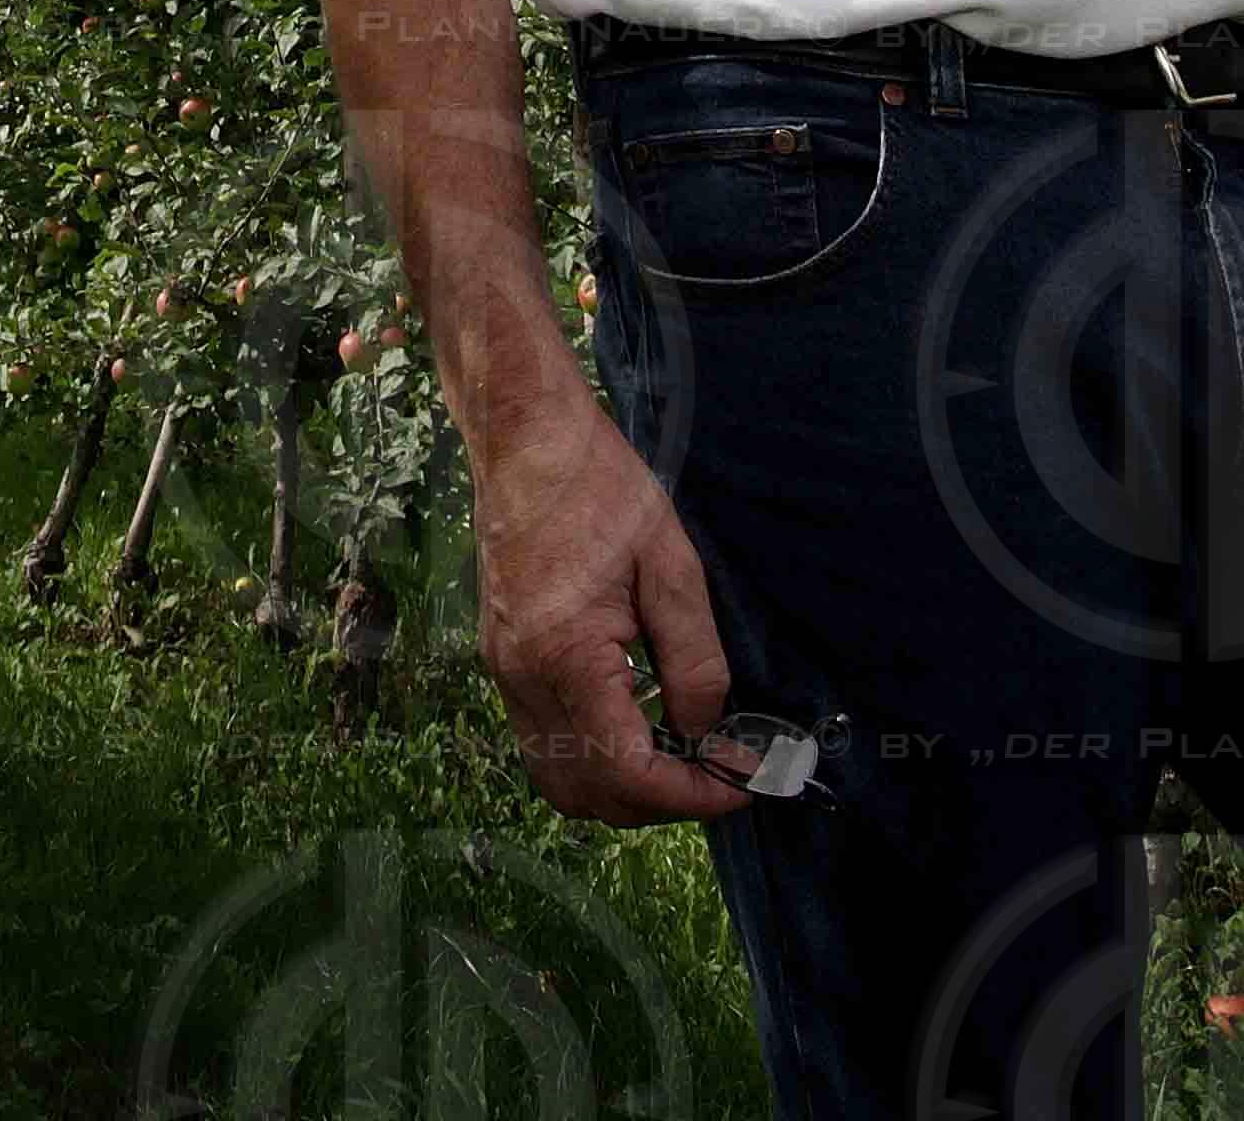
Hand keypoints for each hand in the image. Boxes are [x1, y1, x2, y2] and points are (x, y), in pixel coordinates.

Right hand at [471, 399, 751, 824]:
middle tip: (718, 773)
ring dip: (621, 789)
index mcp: (565, 654)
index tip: (742, 781)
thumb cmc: (601, 487)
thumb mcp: (672, 565)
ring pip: (557, 778)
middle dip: (659, 801)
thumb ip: (694, 659)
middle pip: (588, 793)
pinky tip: (637, 725)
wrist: (525, 441)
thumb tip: (704, 732)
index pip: (628, 771)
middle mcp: (522, 677)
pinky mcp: (501, 660)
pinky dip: (592, 758)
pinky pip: (543, 742)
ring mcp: (503, 672)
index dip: (691, 794)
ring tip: (679, 758)